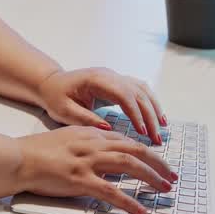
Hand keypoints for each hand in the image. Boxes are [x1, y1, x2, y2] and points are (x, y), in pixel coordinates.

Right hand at [16, 126, 176, 213]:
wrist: (18, 158)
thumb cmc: (37, 151)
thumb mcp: (67, 138)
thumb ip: (88, 142)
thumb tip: (106, 152)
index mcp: (90, 134)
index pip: (126, 141)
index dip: (147, 152)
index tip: (159, 162)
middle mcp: (93, 144)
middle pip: (135, 150)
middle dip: (159, 163)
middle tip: (172, 176)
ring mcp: (87, 162)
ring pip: (129, 166)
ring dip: (151, 178)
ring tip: (165, 189)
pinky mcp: (79, 180)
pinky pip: (111, 192)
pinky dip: (129, 201)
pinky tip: (140, 210)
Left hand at [38, 67, 166, 144]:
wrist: (52, 83)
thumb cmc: (56, 97)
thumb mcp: (64, 111)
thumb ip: (84, 119)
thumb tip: (107, 129)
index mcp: (96, 80)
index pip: (123, 94)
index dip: (135, 113)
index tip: (142, 132)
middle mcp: (109, 75)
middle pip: (137, 93)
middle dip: (150, 116)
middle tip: (156, 138)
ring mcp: (115, 77)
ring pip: (142, 90)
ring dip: (154, 109)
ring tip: (162, 129)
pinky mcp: (118, 82)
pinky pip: (140, 90)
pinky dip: (150, 103)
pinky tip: (157, 117)